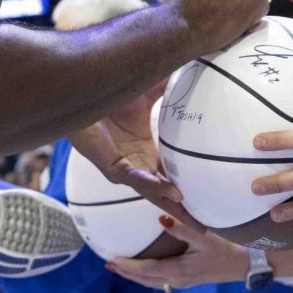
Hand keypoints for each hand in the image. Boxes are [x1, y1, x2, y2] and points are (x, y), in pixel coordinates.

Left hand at [69, 86, 203, 230]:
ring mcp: (125, 168)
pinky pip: (136, 179)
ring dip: (172, 206)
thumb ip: (171, 86)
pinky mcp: (112, 167)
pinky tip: (172, 192)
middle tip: (206, 227)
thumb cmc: (109, 94)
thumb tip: (197, 66)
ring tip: (193, 219)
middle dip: (184, 211)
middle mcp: (137, 163)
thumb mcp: (149, 91)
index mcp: (145, 149)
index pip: (172, 172)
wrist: (81, 92)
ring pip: (152, 193)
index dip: (190, 184)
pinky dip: (154, 186)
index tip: (210, 195)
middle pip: (164, 193)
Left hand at [109, 214, 247, 289]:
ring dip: (135, 276)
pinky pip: (160, 281)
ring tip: (121, 267)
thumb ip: (181, 229)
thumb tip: (161, 218)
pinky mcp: (187, 280)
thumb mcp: (204, 237)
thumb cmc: (225, 249)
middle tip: (109, 264)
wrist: (244, 264)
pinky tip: (144, 270)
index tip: (113, 260)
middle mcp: (177, 280)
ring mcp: (182, 282)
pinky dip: (147, 276)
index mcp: (178, 270)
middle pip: (145, 280)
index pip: (146, 271)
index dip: (128, 266)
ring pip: (152, 282)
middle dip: (126, 273)